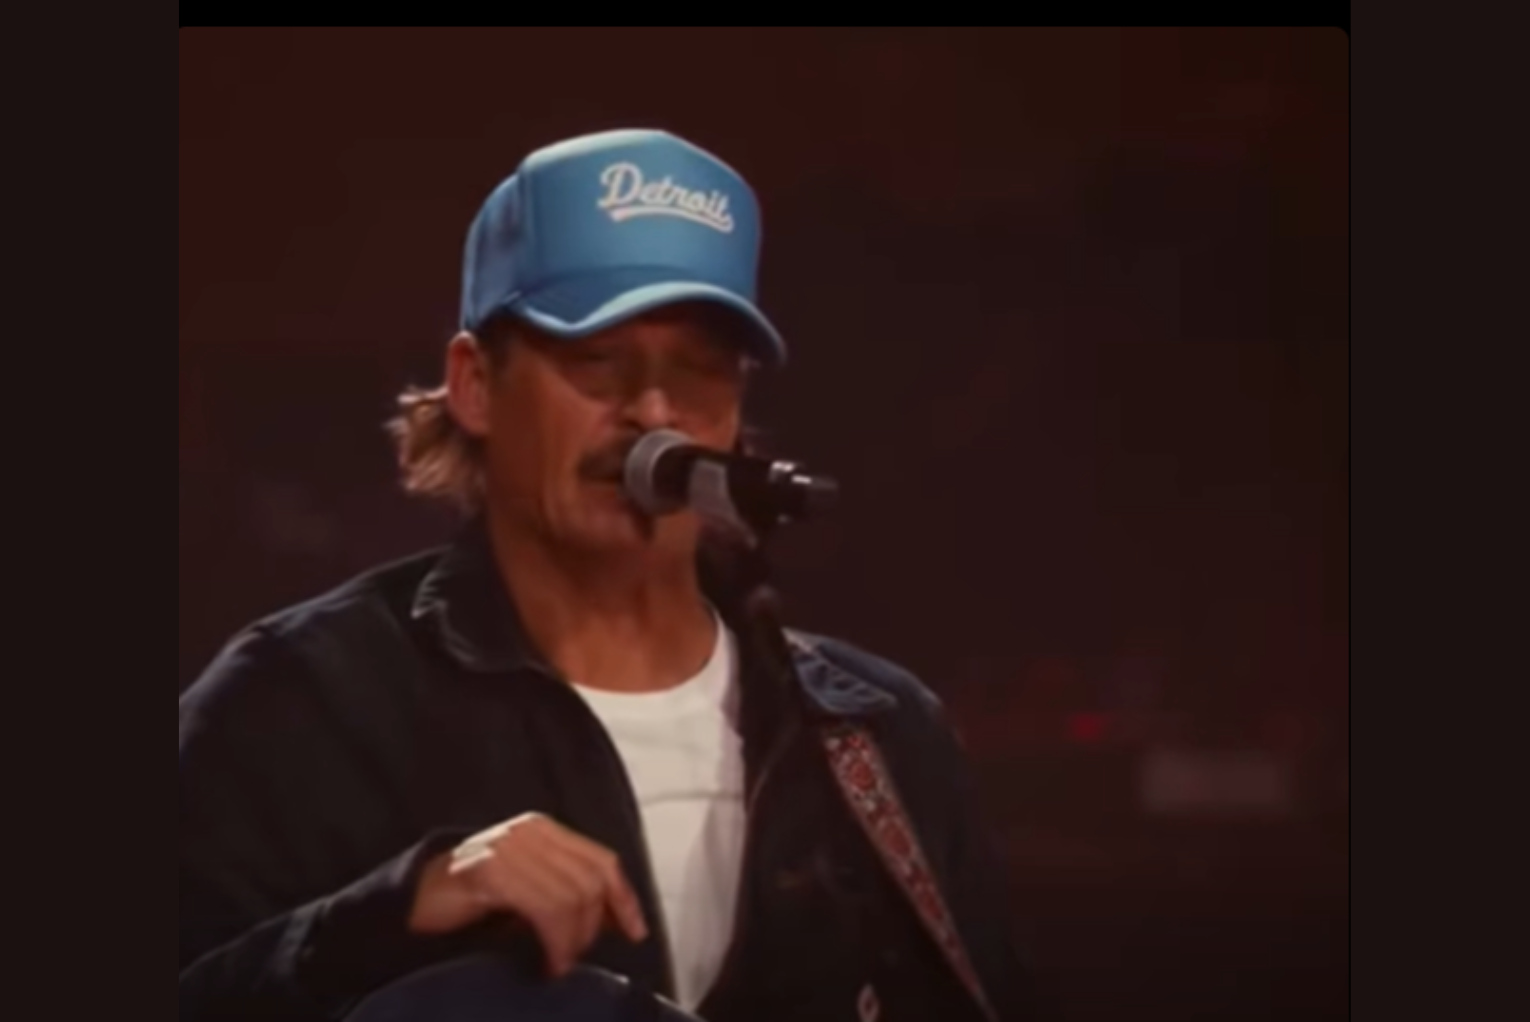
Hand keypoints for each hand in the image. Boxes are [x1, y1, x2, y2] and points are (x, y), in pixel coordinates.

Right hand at [409, 813, 650, 976]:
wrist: (409, 904)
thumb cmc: (471, 904)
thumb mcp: (527, 893)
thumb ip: (565, 893)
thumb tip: (615, 918)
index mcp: (543, 831)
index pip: (602, 861)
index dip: (624, 899)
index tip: (635, 933)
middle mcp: (528, 832)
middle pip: (591, 881)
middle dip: (592, 928)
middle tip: (571, 958)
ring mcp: (507, 847)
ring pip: (572, 897)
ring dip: (572, 941)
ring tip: (556, 963)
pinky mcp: (489, 869)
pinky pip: (544, 907)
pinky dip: (554, 941)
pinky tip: (547, 961)